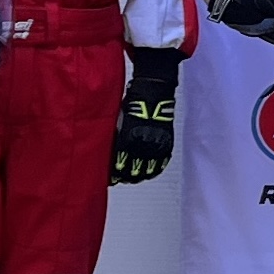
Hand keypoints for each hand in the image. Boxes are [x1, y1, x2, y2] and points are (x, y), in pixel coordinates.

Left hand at [111, 51, 180, 184]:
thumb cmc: (133, 103)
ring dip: (141, 175)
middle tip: (122, 179)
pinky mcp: (167, 142)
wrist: (153, 93)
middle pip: (134, 169)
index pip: (120, 163)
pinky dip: (156, 169)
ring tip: (135, 178)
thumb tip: (106, 151)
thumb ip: (114, 137)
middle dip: (127, 176)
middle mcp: (143, 144)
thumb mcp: (118, 120)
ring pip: (149, 168)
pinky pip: (162, 161)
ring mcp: (156, 144)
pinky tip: (151, 172)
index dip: (116, 173)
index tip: (112, 178)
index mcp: (128, 139)